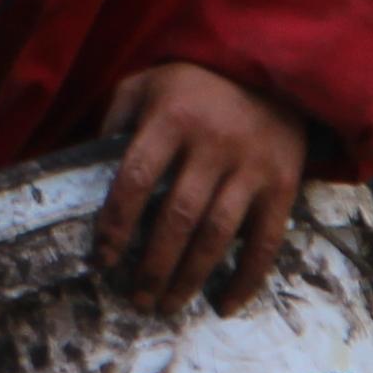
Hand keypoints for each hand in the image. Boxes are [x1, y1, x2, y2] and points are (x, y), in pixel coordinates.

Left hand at [93, 62, 308, 313]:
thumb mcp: (146, 83)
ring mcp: (251, 167)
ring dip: (189, 278)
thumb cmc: (194, 83)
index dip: (116, 226)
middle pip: (177, 217)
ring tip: (166, 305)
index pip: (135, 181)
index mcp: (172, 119)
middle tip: (134, 299)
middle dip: (152, 266)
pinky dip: (246, 279)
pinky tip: (223, 306)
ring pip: (217, 235)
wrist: (270, 67)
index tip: (103, 260)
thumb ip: (115, 121)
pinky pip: (266, 241)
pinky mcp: (283, 185)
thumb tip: (89, 174)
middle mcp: (213, 145)